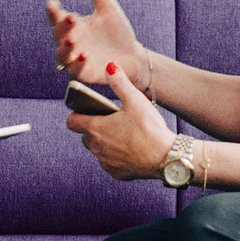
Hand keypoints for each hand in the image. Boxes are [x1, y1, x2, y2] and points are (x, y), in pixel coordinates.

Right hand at [47, 0, 148, 88]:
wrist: (132, 56)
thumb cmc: (117, 32)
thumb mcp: (107, 6)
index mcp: (73, 25)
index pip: (57, 17)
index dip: (53, 11)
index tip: (53, 4)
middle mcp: (71, 42)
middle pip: (58, 35)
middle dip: (62, 27)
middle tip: (70, 18)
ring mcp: (76, 58)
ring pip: (62, 55)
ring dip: (66, 48)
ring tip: (73, 40)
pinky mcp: (85, 73)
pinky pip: (76, 70)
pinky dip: (78, 64)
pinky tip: (83, 56)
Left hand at [67, 62, 176, 180]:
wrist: (167, 158)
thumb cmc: (150, 128)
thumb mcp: (135, 100)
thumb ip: (119, 82)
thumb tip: (109, 67)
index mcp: (95, 128)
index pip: (72, 122)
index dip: (77, 114)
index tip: (88, 110)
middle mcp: (96, 148)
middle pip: (85, 136)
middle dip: (94, 128)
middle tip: (112, 120)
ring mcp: (106, 162)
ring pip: (98, 150)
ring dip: (105, 142)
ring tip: (123, 134)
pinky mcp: (117, 173)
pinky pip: (111, 163)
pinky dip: (117, 157)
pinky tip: (131, 149)